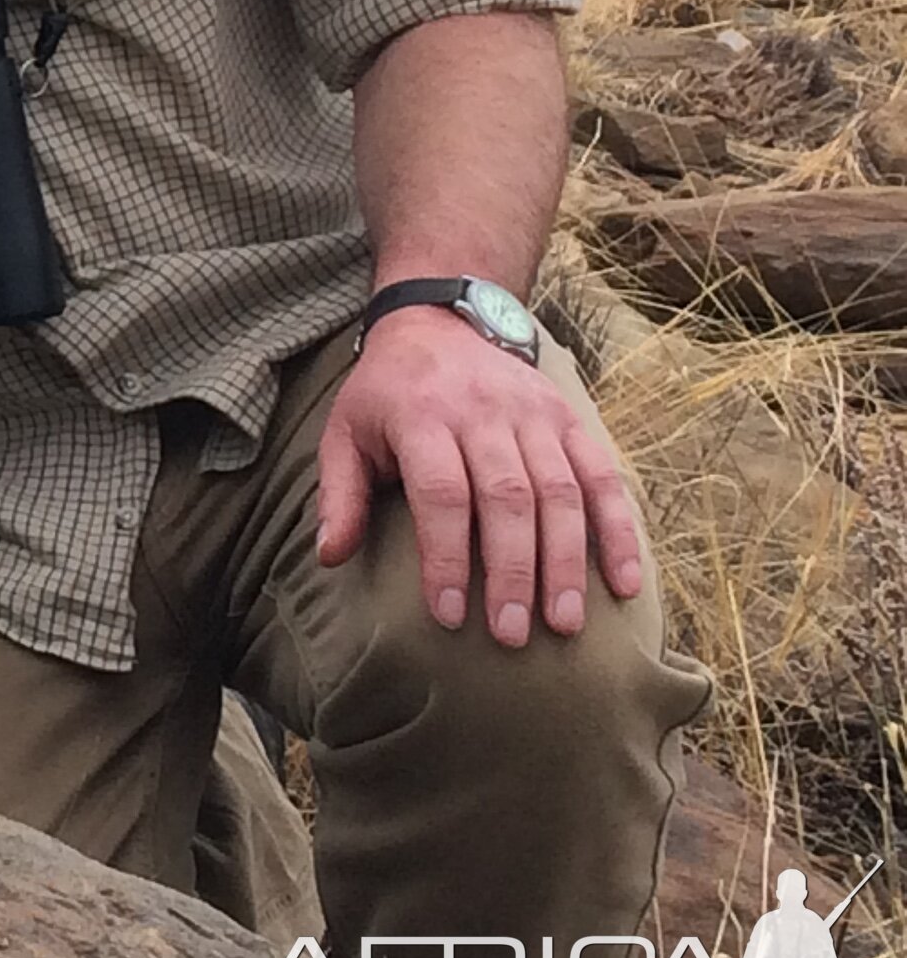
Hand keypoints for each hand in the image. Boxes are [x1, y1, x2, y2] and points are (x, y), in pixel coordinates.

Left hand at [314, 305, 647, 647]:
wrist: (439, 323)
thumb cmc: (386, 394)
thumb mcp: (345, 432)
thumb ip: (340, 495)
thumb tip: (331, 557)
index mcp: (422, 415)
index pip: (441, 494)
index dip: (446, 557)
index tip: (449, 615)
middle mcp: (483, 412)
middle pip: (507, 498)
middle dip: (513, 572)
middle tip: (513, 634)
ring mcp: (534, 414)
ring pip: (560, 492)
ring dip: (568, 562)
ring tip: (564, 622)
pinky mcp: (570, 419)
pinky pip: (603, 476)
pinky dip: (619, 531)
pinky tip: (626, 583)